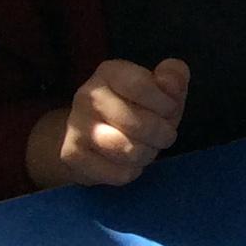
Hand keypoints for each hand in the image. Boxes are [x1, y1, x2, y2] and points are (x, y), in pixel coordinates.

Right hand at [32, 57, 188, 187]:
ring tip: (146, 147)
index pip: (140, 86)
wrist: (92, 137)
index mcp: (110, 73)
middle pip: (138, 123)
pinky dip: (133, 171)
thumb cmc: (137, 109)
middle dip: (163, 135)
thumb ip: (173, 78)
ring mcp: (76, 125)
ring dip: (148, 153)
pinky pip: (119, 173)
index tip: (171, 110)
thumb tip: (171, 81)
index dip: (166, 104)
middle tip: (163, 135)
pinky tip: (128, 162)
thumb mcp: (162, 90)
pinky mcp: (72, 155)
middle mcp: (87, 95)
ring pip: (128, 150)